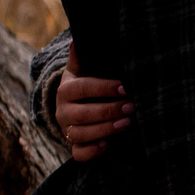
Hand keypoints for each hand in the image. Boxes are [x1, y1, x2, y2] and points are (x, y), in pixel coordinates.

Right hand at [56, 43, 133, 161]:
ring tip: (127, 123)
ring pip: (81, 134)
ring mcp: (67, 130)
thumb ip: (80, 57)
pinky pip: (78, 154)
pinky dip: (91, 152)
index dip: (103, 88)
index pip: (83, 88)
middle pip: (83, 114)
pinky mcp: (74, 146)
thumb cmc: (85, 85)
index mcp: (66, 90)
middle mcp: (63, 111)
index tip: (125, 88)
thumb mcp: (81, 70)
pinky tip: (107, 146)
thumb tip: (76, 40)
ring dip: (105, 130)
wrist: (75, 107)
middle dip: (108, 110)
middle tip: (131, 106)